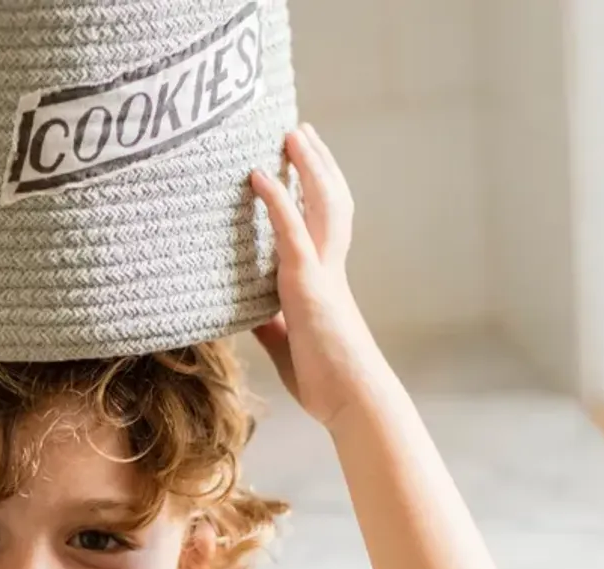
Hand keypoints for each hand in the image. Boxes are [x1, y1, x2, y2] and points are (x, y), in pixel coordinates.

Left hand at [250, 124, 379, 427]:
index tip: (299, 164)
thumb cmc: (325, 382)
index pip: (322, 224)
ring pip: (320, 205)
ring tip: (290, 132)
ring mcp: (322, 275)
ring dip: (306, 165)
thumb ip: (271, 325)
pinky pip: (292, 233)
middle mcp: (329, 269)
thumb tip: (250, 316)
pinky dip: (276, 201)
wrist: (353, 402)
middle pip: (330, 201)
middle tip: (298, 131)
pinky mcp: (309, 287)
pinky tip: (259, 176)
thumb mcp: (288, 347)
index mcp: (324, 282)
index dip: (313, 191)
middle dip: (316, 164)